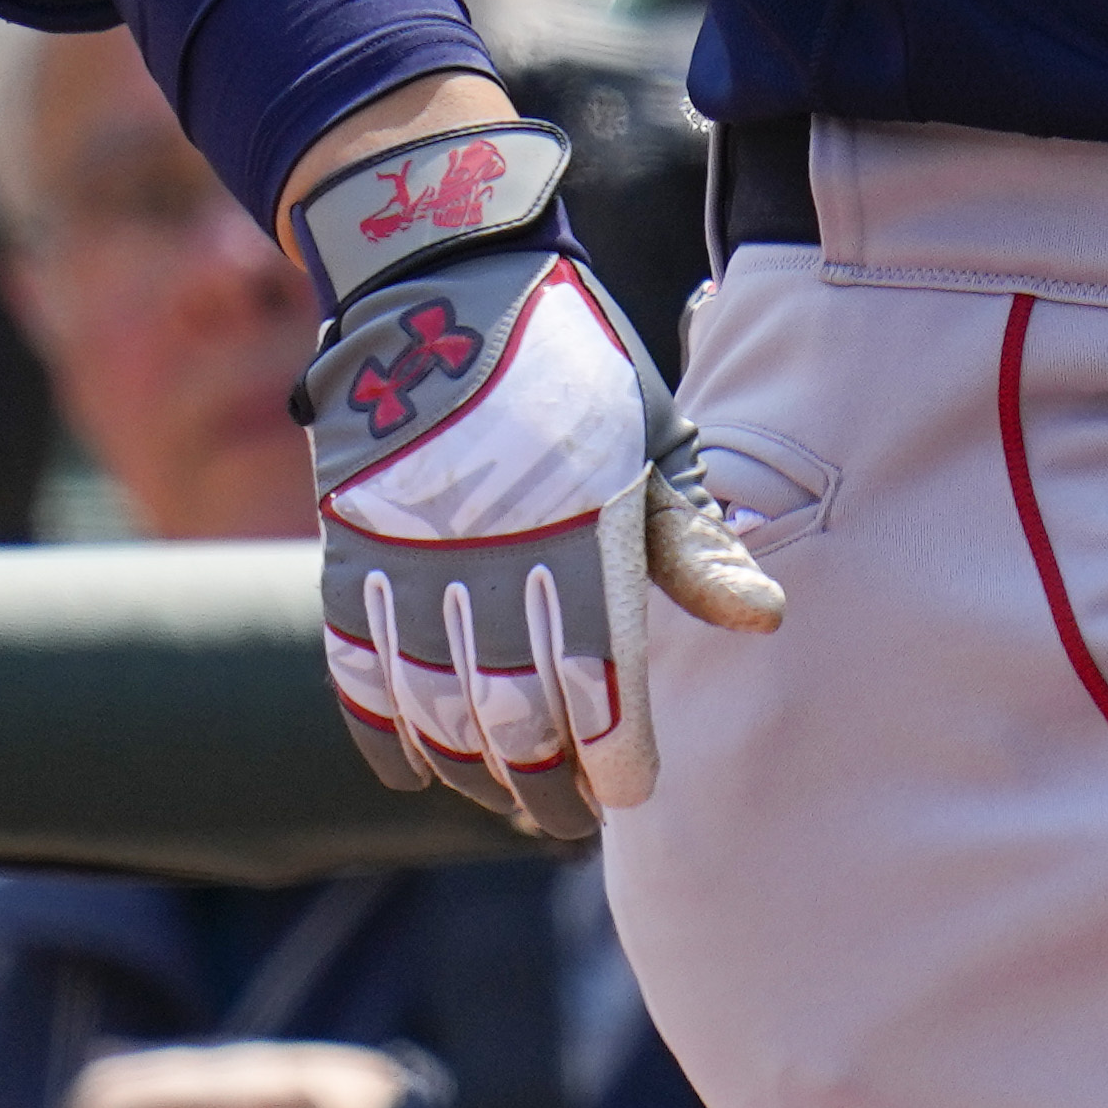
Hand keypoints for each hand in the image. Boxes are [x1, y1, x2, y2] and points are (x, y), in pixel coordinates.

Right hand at [292, 116, 783, 837]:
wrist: (445, 288)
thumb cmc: (578, 372)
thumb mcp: (654, 439)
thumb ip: (693, 543)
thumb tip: (761, 621)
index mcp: (581, 530)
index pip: (599, 681)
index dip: (615, 753)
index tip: (633, 790)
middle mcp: (492, 555)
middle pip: (515, 713)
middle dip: (548, 782)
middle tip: (574, 819)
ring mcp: (409, 557)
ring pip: (435, 708)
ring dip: (473, 770)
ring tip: (508, 803)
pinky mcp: (347, 552)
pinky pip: (356, 668)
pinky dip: (383, 729)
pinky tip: (418, 770)